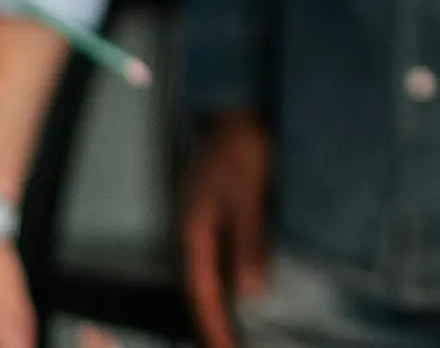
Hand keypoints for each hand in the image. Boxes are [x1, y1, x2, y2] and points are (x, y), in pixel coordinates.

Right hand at [177, 109, 275, 347]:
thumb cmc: (242, 151)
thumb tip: (249, 292)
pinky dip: (226, 283)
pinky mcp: (212, 217)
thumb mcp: (249, 197)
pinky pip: (217, 260)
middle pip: (200, 291)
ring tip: (234, 334)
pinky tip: (240, 293)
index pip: (202, 293)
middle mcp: (191, 234)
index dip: (214, 327)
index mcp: (193, 233)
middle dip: (214, 325)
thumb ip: (248, 243)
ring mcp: (200, 226)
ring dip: (219, 307)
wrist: (236, 114)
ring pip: (208, 277)